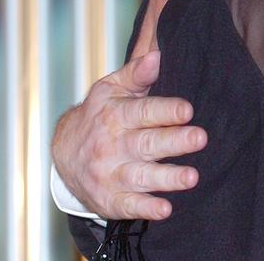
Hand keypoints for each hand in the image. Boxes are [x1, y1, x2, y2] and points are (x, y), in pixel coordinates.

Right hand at [51, 51, 206, 219]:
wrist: (63, 150)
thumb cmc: (100, 113)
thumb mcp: (112, 88)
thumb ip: (137, 73)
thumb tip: (157, 54)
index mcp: (116, 115)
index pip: (144, 112)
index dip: (166, 110)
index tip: (187, 109)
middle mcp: (113, 145)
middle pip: (147, 143)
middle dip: (174, 141)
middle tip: (200, 138)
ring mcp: (110, 173)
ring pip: (142, 176)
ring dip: (167, 177)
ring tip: (192, 177)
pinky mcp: (110, 198)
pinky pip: (128, 206)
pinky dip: (145, 209)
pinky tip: (165, 209)